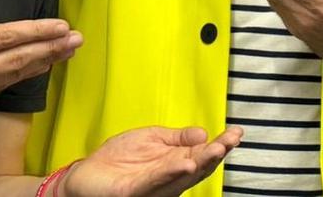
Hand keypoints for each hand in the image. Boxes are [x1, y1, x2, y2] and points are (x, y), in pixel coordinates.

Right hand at [0, 5, 80, 127]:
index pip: (4, 38)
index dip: (36, 32)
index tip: (59, 26)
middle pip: (16, 60)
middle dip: (50, 49)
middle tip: (76, 40)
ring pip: (10, 77)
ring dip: (41, 63)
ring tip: (65, 51)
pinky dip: (18, 75)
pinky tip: (33, 66)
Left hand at [59, 126, 243, 196]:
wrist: (86, 176)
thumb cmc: (117, 160)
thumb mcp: (151, 139)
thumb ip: (177, 138)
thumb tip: (204, 133)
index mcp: (174, 164)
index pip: (202, 154)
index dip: (220, 144)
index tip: (236, 132)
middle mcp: (169, 179)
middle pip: (198, 166)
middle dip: (216, 153)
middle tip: (232, 139)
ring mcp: (154, 188)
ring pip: (182, 175)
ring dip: (201, 162)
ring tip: (217, 149)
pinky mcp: (135, 191)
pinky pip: (156, 181)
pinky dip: (171, 172)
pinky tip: (186, 164)